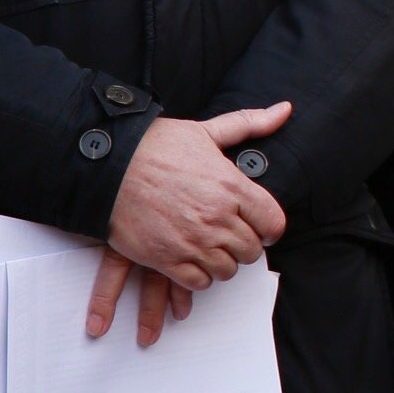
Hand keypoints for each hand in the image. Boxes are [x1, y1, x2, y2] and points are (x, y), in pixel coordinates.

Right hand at [93, 103, 292, 342]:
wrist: (109, 167)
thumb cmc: (157, 147)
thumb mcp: (207, 131)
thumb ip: (250, 124)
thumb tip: (284, 110)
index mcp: (232, 186)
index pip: (273, 222)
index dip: (270, 228)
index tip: (262, 228)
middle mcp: (217, 217)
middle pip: (251, 250)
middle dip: (245, 246)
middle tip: (233, 239)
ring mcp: (192, 241)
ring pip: (226, 270)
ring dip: (222, 263)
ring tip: (212, 250)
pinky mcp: (165, 259)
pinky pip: (197, 282)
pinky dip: (198, 277)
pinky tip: (192, 262)